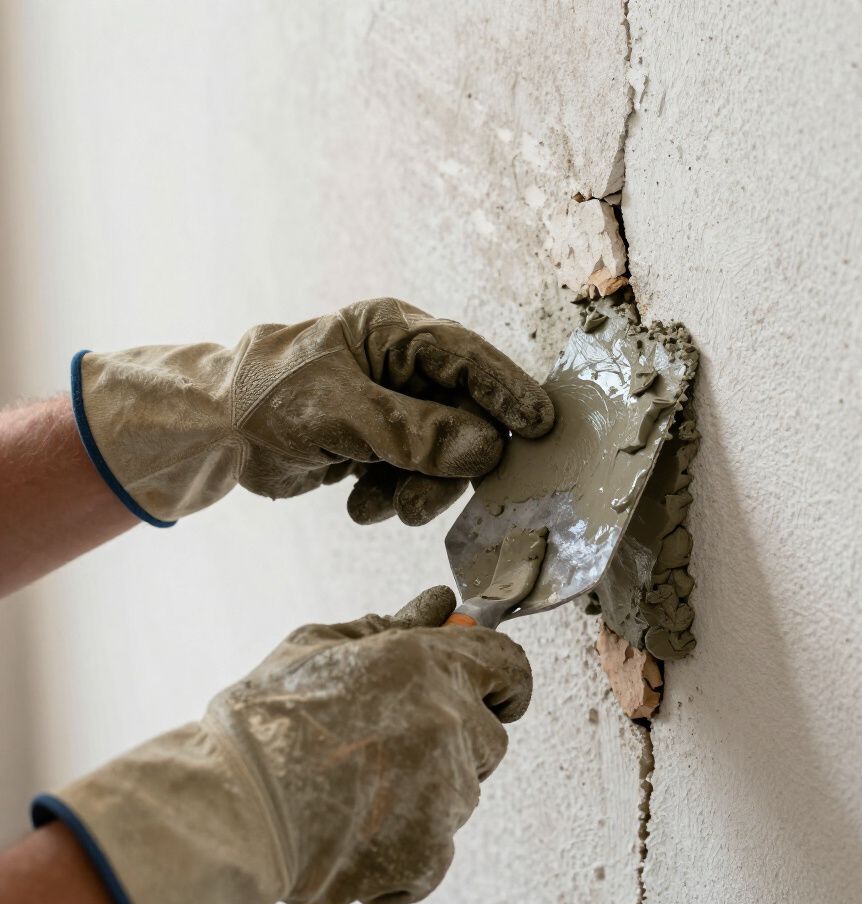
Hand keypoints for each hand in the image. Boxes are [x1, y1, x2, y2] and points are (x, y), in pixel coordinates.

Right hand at [33, 586, 531, 903]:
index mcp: (428, 665)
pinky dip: (405, 850)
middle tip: (394, 746)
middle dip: (457, 741)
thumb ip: (391, 626)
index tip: (491, 693)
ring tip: (356, 791)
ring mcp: (445, 795)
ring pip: (461, 794)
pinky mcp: (426, 856)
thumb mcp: (319, 647)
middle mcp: (449, 724)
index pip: (510, 666)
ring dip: (427, 793)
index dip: (502, 680)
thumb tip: (437, 604)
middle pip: (491, 737)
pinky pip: (436, 852)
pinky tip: (355, 834)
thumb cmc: (264, 720)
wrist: (228, 808)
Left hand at [73, 298, 554, 524]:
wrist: (217, 433)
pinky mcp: (380, 445)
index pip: (468, 358)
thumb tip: (486, 449)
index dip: (508, 392)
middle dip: (448, 465)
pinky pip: (412, 475)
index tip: (541, 426)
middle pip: (462, 417)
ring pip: (441, 454)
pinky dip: (391, 496)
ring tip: (382, 507)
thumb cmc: (268, 396)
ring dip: (418, 489)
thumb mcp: (340, 410)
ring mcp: (394, 408)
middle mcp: (402, 368)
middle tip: (424, 503)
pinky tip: (358, 504)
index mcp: (395, 335)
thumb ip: (413, 431)